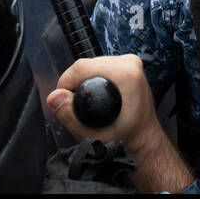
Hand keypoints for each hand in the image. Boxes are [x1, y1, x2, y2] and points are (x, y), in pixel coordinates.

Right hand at [48, 56, 192, 193]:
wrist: (144, 137)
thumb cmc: (126, 136)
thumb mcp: (93, 134)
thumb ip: (70, 116)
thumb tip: (54, 97)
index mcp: (125, 74)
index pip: (81, 67)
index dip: (65, 83)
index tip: (64, 99)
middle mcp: (130, 63)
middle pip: (87, 64)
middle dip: (75, 83)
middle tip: (76, 103)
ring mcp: (131, 62)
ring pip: (93, 63)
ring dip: (85, 79)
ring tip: (89, 99)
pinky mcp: (130, 63)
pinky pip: (102, 65)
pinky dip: (95, 77)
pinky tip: (98, 91)